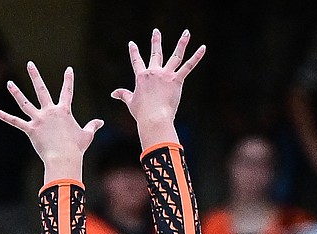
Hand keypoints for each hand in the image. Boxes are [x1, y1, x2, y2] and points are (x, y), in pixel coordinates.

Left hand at [0, 63, 102, 181]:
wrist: (64, 157)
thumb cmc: (76, 148)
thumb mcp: (87, 135)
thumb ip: (93, 126)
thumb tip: (101, 122)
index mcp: (64, 111)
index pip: (67, 92)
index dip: (69, 80)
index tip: (69, 69)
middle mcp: (50, 111)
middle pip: (41, 89)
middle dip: (35, 76)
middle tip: (29, 64)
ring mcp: (39, 119)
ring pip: (25, 103)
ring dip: (16, 92)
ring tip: (9, 83)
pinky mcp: (30, 129)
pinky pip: (15, 122)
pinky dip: (5, 117)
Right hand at [111, 29, 205, 148]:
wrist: (154, 118)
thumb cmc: (142, 113)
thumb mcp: (131, 102)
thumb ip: (123, 95)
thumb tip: (113, 93)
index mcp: (141, 77)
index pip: (137, 62)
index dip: (134, 52)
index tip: (132, 44)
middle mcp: (153, 73)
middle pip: (156, 53)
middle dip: (156, 41)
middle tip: (156, 31)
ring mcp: (166, 75)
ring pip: (176, 55)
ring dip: (182, 43)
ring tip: (186, 32)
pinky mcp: (176, 80)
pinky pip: (188, 66)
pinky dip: (196, 56)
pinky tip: (203, 47)